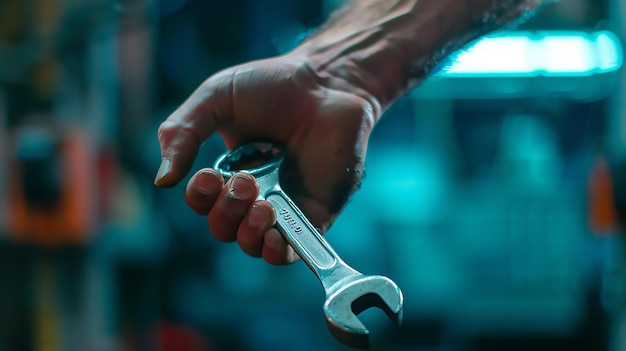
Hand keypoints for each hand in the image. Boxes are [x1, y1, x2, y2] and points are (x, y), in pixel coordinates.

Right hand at [155, 53, 377, 264]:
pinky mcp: (314, 214)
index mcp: (228, 171)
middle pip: (224, 228)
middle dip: (226, 211)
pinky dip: (276, 251)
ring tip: (262, 206)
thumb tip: (162, 181)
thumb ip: (182, 133)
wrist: (326, 82)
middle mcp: (254, 194)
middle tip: (246, 182)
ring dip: (248, 233)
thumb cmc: (272, 85)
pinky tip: (274, 234)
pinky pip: (290, 250)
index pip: (203, 204)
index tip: (209, 176)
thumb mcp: (215, 98)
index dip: (200, 198)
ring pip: (253, 244)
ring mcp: (285, 206)